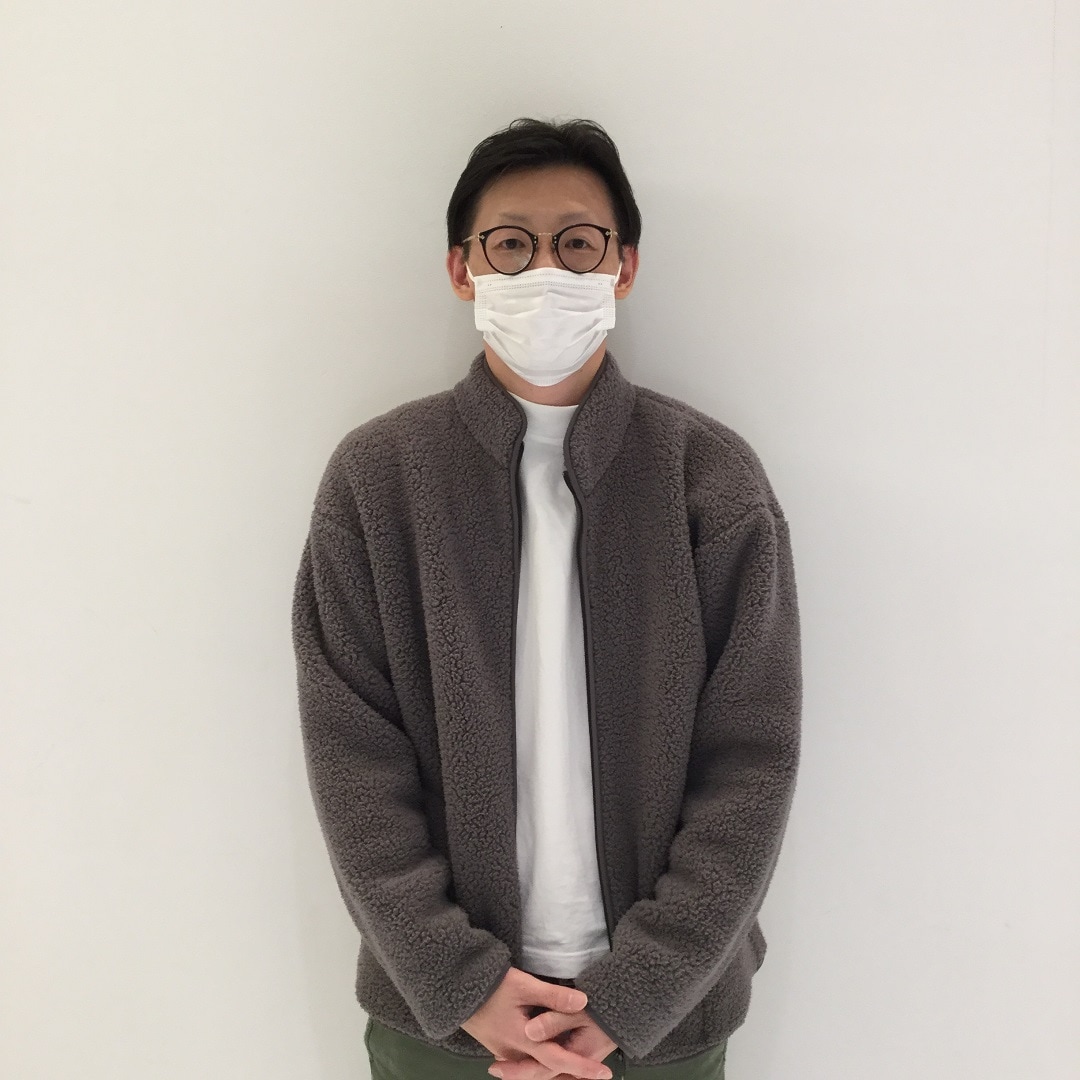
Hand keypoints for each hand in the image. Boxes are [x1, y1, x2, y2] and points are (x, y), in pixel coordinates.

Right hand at [460, 966, 614, 1079]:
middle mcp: (514, 1053)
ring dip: (555, 1067)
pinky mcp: (498, 1048)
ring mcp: (504, 1054)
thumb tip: (583, 1002)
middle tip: (595, 1070)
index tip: (604, 1073)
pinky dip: (540, 1062)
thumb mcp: (524, 986)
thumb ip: (553, 996)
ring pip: (535, 1068)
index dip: (583, 1067)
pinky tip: (550, 1053)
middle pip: (547, 1071)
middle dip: (571, 1073)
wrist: (457, 989)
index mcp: (523, 1040)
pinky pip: (523, 1062)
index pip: (559, 1059)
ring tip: (578, 1064)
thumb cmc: (491, 985)